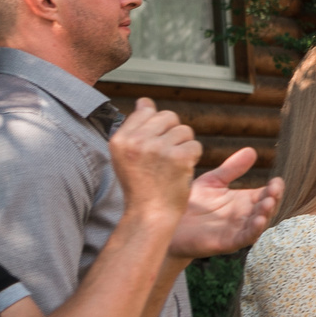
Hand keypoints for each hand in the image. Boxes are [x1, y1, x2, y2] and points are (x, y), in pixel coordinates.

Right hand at [107, 99, 200, 222]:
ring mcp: (157, 148)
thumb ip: (135, 127)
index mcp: (120, 138)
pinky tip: (181, 171)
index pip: (146, 111)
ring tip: (172, 166)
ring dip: (184, 147)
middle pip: (168, 116)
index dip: (157, 128)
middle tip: (166, 157)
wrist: (150, 215)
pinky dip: (193, 157)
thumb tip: (145, 101)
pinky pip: (195, 145)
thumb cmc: (141, 186)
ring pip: (184, 130)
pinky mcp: (178, 157)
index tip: (154, 148)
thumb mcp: (127, 155)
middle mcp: (137, 141)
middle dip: (173, 134)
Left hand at [167, 147, 282, 259]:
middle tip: (274, 190)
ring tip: (268, 203)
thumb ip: (231, 168)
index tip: (277, 181)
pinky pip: (245, 238)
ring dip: (266, 214)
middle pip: (267, 208)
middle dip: (274, 199)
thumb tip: (252, 150)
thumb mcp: (213, 181)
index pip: (266, 193)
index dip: (274, 188)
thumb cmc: (191, 202)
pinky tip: (257, 221)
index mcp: (243, 200)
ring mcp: (237, 229)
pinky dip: (254, 231)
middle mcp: (244, 215)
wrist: (169, 222)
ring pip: (259, 223)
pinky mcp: (227, 242)